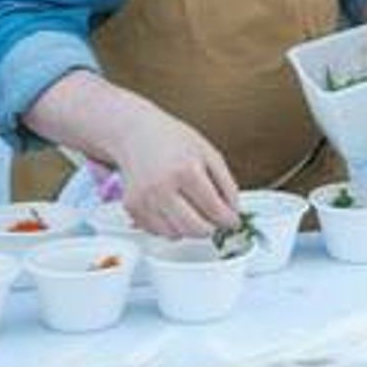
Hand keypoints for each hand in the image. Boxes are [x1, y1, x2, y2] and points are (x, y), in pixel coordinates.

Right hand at [113, 105, 240, 238]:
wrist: (137, 132)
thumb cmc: (173, 139)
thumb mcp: (208, 152)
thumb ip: (225, 182)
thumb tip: (234, 210)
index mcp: (186, 170)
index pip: (214, 209)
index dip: (228, 219)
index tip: (233, 222)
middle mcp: (163, 187)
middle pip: (195, 228)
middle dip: (211, 229)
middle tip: (216, 222)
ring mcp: (145, 199)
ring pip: (177, 235)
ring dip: (190, 230)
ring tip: (194, 212)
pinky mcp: (132, 207)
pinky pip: (158, 232)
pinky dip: (171, 228)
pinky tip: (175, 210)